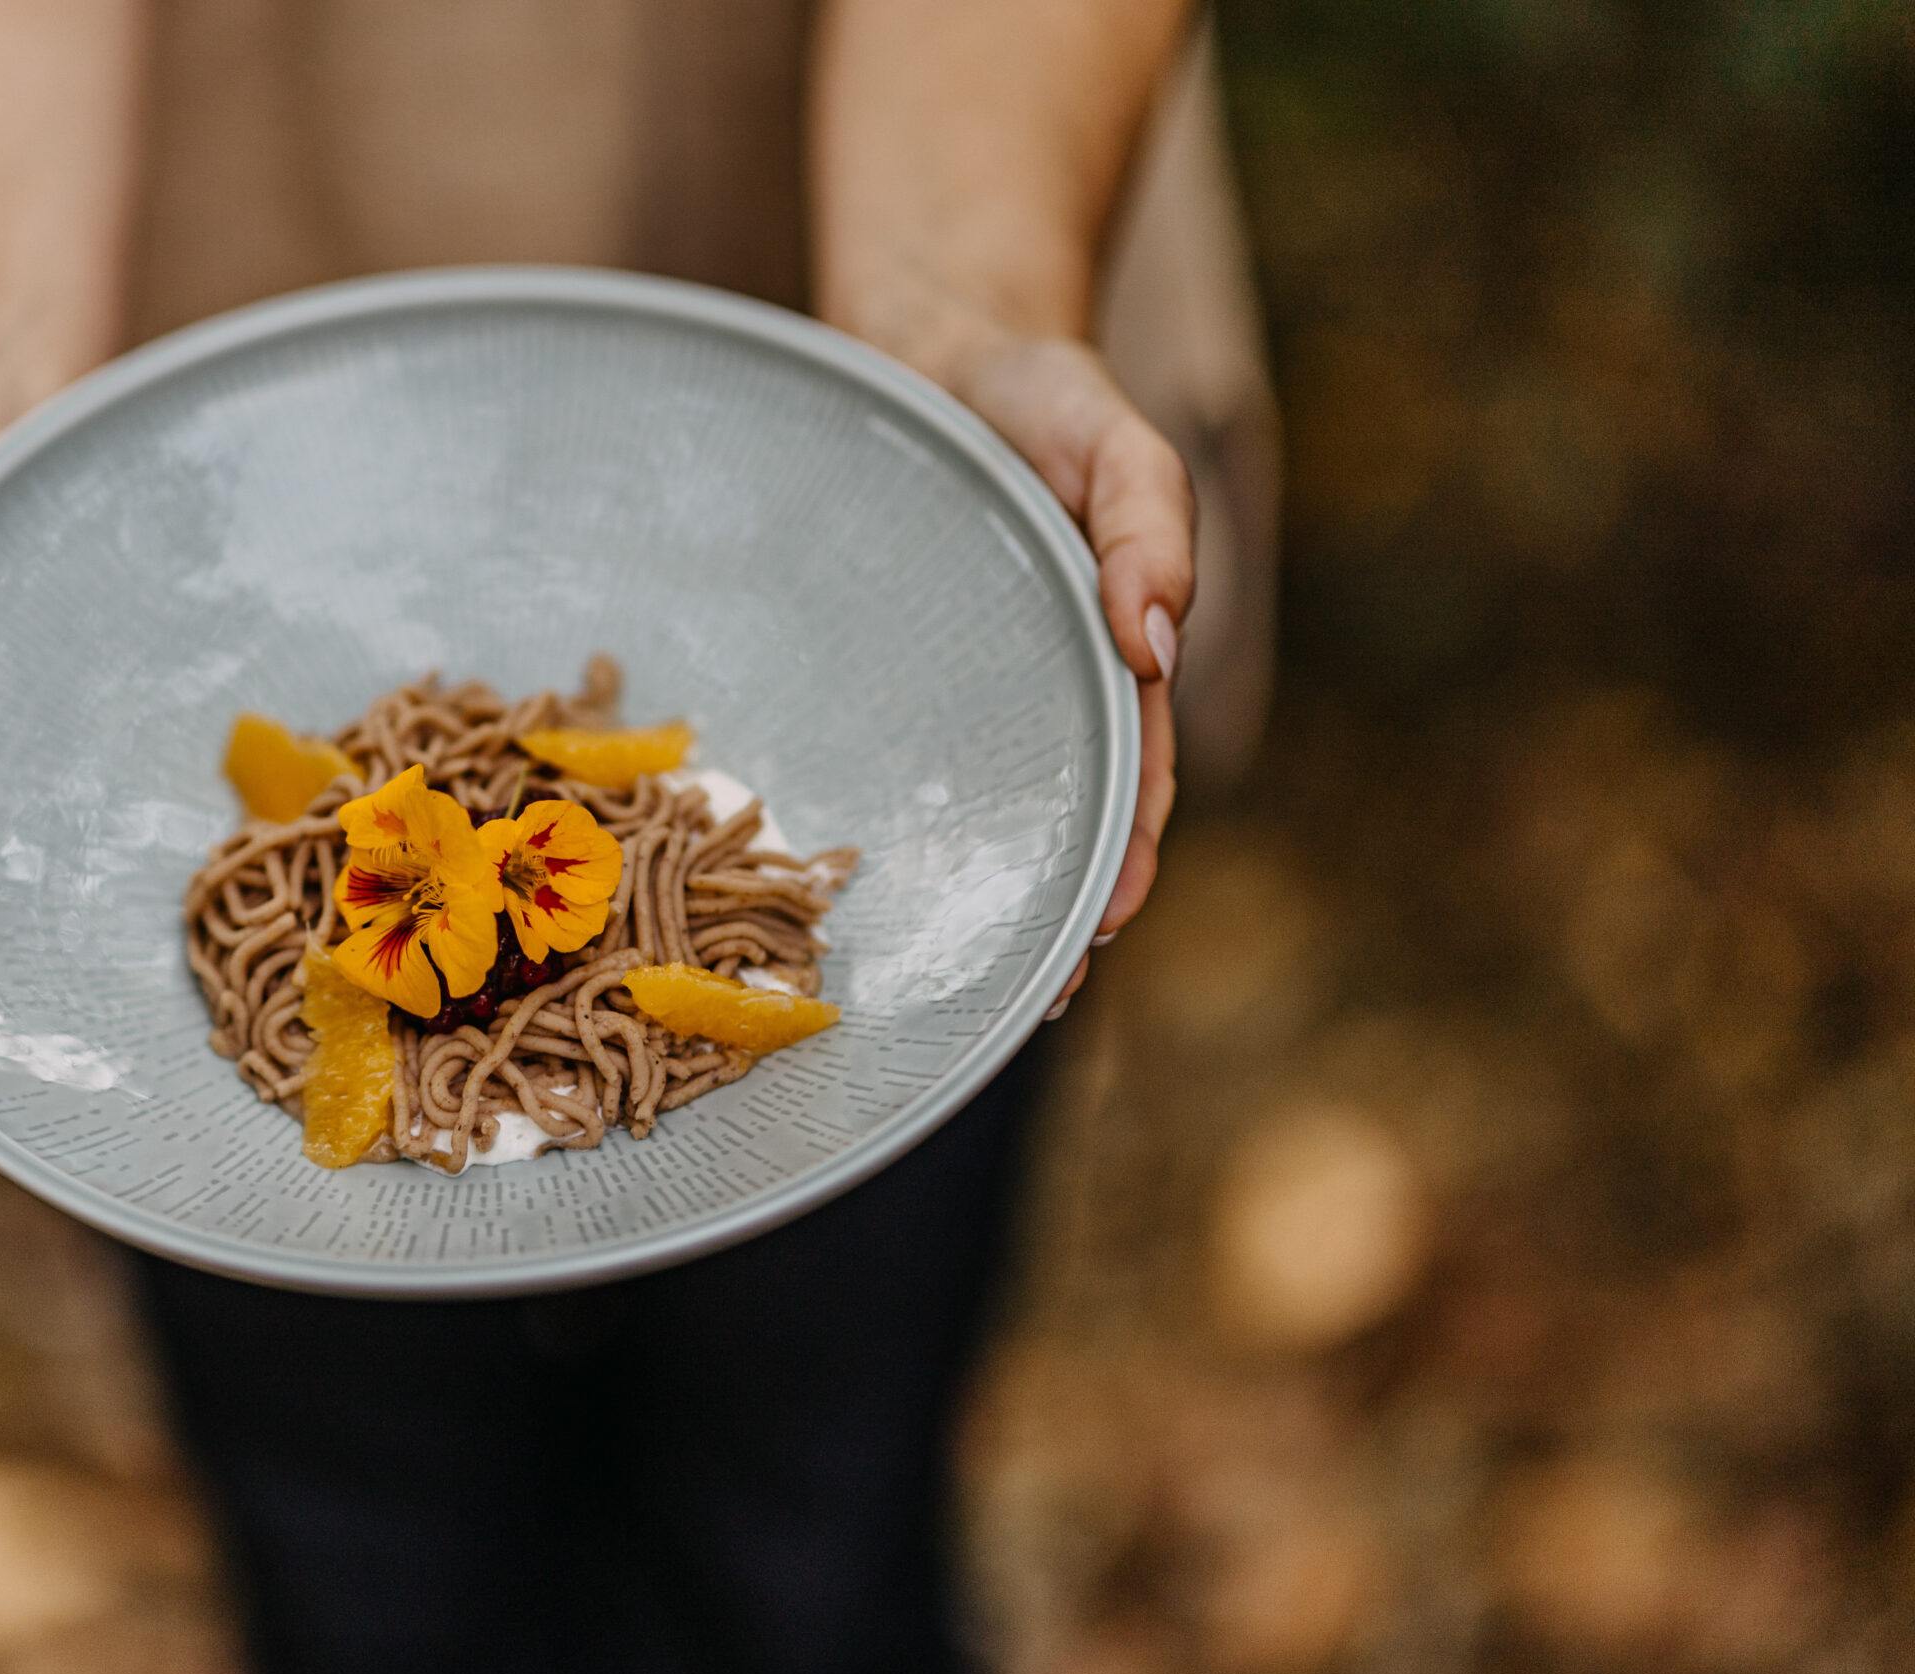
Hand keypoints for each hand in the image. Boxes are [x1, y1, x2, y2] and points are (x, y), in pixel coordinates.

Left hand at [950, 336, 1190, 1018]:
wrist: (935, 343)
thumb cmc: (1041, 394)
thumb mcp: (1116, 438)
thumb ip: (1147, 528)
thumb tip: (1154, 643)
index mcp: (1107, 653)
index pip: (1130, 774)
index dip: (1124, 854)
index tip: (1103, 928)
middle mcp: (1039, 685)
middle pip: (1057, 814)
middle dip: (1051, 908)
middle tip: (1028, 999)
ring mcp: (963, 682)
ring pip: (975, 803)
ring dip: (976, 889)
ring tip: (953, 979)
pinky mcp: (891, 665)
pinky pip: (894, 751)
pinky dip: (889, 815)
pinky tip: (851, 875)